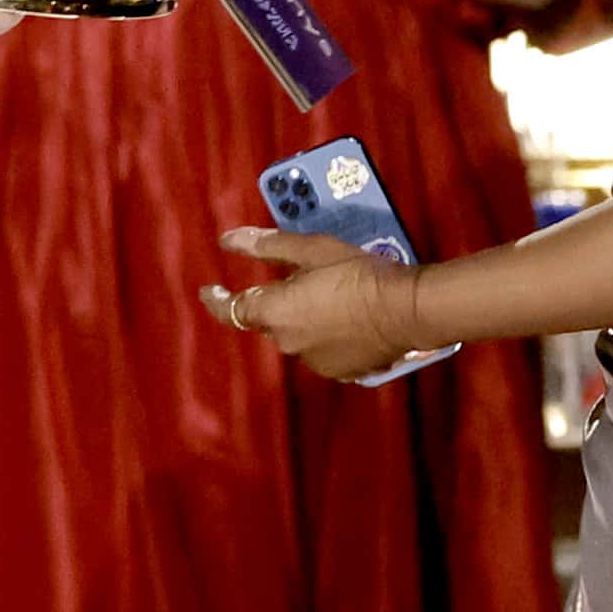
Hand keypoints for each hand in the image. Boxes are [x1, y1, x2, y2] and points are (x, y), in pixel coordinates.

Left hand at [197, 227, 422, 380]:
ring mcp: (313, 362)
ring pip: (297, 335)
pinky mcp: (339, 372)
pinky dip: (325, 334)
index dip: (217, 300)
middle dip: (277, 303)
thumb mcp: (312, 249)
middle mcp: (287, 343)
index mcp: (275, 313)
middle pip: (269, 321)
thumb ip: (266, 246)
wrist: (404, 310)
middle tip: (300, 279)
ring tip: (333, 296)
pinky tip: (346, 318)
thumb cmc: (356, 273)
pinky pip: (321, 349)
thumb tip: (227, 239)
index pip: (232, 310)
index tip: (208, 290)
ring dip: (304, 319)